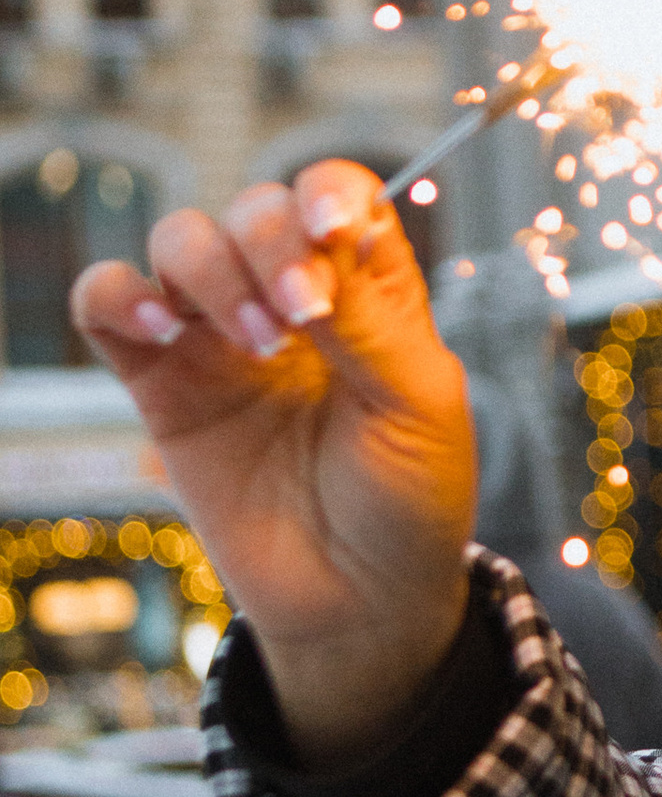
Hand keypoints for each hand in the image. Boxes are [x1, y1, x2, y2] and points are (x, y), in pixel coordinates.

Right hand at [72, 161, 474, 769]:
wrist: (361, 602)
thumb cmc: (411, 502)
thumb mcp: (419, 405)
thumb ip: (370, 317)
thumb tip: (319, 240)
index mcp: (367, 293)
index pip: (336, 196)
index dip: (325, 193)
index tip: (328, 231)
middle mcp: (289, 301)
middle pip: (252, 207)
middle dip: (268, 242)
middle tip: (299, 316)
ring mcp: (220, 339)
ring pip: (179, 240)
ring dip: (207, 271)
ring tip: (253, 344)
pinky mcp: (163, 385)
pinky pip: (108, 304)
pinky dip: (118, 294)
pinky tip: (159, 329)